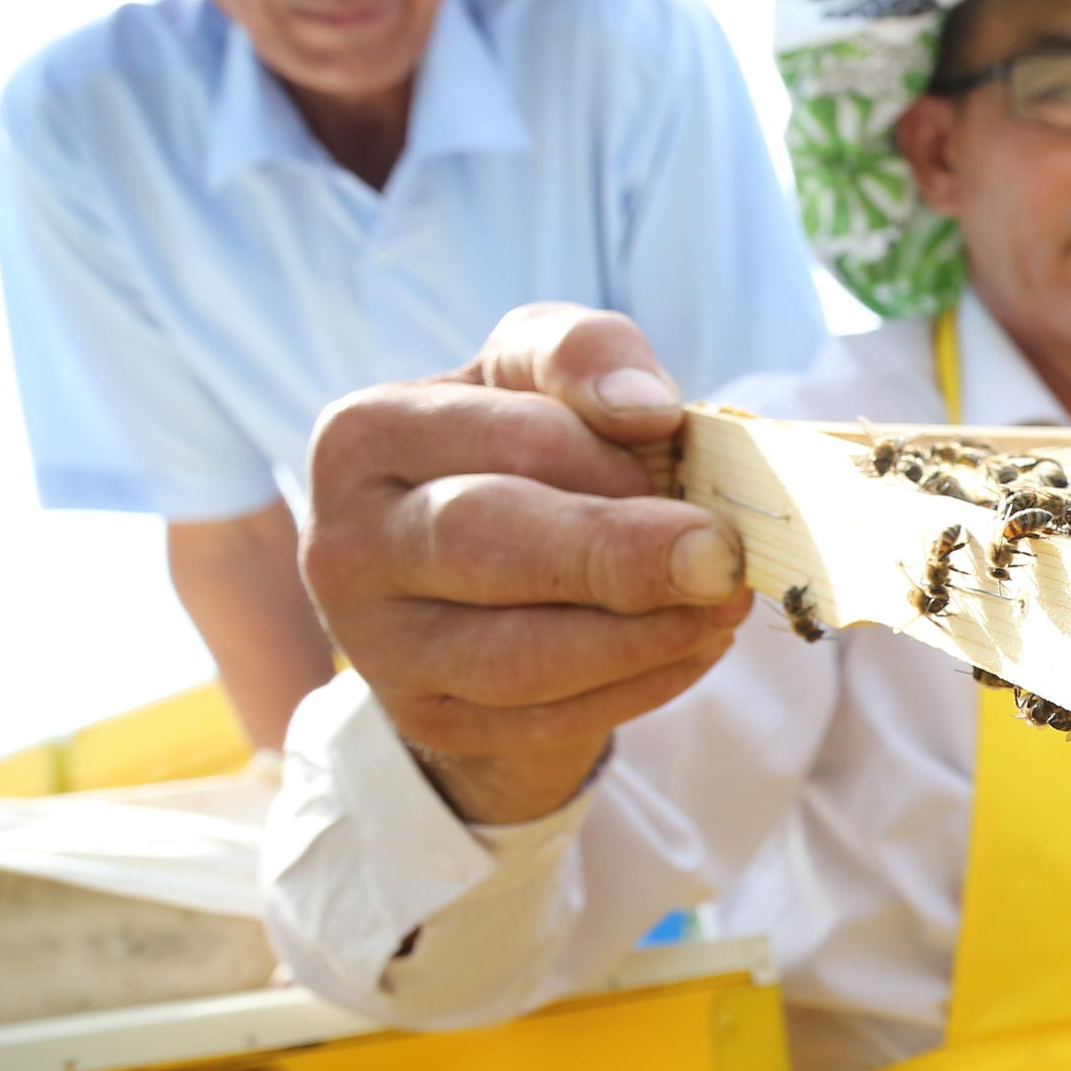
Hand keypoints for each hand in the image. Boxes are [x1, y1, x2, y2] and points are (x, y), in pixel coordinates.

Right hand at [301, 303, 755, 825]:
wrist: (476, 569)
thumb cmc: (518, 447)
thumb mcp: (538, 372)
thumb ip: (585, 353)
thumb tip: (646, 407)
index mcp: (366, 436)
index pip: (511, 439)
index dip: (608, 455)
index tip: (678, 451)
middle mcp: (348, 544)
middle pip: (488, 543)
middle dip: (618, 553)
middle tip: (721, 557)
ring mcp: (378, 644)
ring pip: (517, 656)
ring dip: (642, 636)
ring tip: (723, 604)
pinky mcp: (429, 716)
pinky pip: (545, 717)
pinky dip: (639, 685)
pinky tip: (693, 645)